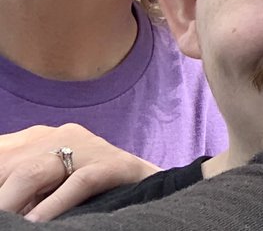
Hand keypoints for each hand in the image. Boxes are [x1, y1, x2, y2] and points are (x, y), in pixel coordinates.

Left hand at [0, 124, 158, 219]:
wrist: (152, 187)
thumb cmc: (92, 192)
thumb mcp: (46, 184)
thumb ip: (20, 186)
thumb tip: (0, 207)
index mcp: (38, 138)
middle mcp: (60, 136)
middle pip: (7, 164)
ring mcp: (88, 148)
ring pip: (33, 172)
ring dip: (10, 201)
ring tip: (5, 225)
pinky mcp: (114, 165)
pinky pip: (78, 183)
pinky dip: (53, 205)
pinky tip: (37, 223)